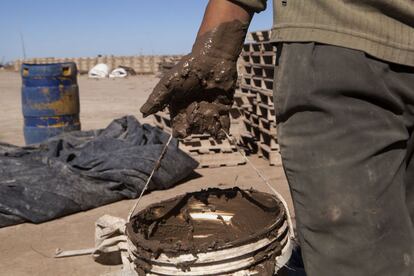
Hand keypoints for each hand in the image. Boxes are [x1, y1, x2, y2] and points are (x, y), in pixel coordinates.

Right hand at [140, 20, 247, 138]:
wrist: (212, 58)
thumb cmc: (188, 70)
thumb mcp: (169, 84)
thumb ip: (157, 99)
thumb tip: (142, 113)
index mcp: (180, 110)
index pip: (178, 126)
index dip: (180, 131)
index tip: (182, 132)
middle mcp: (193, 113)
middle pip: (194, 129)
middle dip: (195, 129)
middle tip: (195, 122)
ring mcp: (209, 112)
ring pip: (208, 128)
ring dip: (209, 128)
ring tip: (209, 121)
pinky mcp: (223, 109)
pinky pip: (223, 124)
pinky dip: (222, 131)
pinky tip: (222, 134)